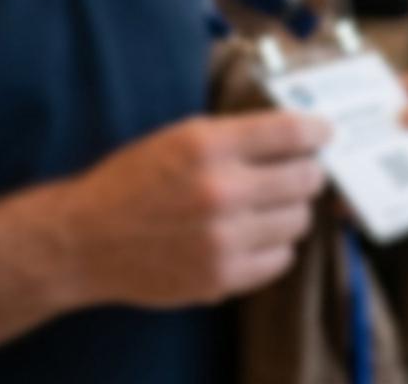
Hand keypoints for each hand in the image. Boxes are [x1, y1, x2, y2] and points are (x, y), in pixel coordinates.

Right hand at [57, 112, 329, 307]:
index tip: (324, 133)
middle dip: (307, 173)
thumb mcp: (179, 137)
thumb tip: (300, 131)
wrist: (83, 240)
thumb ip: (238, 134)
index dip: (317, 131)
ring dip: (289, 212)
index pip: (291, 132)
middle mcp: (220, 190)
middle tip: (297, 173)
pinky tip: (253, 236)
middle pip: (307, 178)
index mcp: (207, 146)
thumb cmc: (134, 182)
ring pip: (299, 220)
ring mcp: (222, 238)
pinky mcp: (221, 277)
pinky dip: (275, 246)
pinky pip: (282, 258)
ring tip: (265, 208)